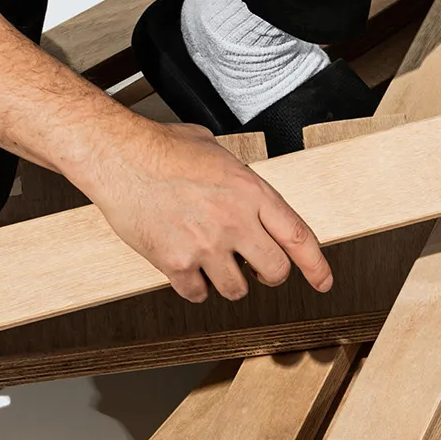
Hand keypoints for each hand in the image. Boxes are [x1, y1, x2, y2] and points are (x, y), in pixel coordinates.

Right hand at [0, 8, 332, 300]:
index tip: (324, 282)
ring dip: (229, 281)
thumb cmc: (162, 146)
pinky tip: (185, 268)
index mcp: (251, 192)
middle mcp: (234, 222)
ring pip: (236, 289)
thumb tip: (248, 193)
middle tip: (256, 268)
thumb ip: (240, 178)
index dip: (316, 265)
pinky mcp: (175, 263)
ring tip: (212, 261)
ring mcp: (205, 245)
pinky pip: (197, 293)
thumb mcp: (215, 150)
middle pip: (274, 272)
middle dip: (269, 274)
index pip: (298, 237)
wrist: (117, 156)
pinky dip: (194, 286)